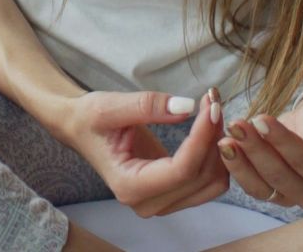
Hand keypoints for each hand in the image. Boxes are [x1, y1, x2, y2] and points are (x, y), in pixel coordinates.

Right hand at [50, 86, 229, 216]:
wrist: (82, 128)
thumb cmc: (91, 119)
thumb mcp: (111, 106)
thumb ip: (148, 106)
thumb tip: (187, 107)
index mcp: (129, 186)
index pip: (182, 170)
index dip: (202, 137)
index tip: (211, 105)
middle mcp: (147, 203)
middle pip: (201, 178)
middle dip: (214, 137)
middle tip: (213, 100)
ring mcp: (162, 202)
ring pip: (211, 182)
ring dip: (219, 147)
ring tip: (212, 110)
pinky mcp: (173, 193)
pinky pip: (208, 180)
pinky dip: (216, 154)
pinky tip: (210, 127)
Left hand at [217, 88, 302, 210]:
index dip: (282, 142)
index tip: (261, 119)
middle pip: (280, 177)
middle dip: (255, 150)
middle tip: (236, 125)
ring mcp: (291, 196)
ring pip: (261, 187)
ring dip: (240, 163)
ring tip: (225, 138)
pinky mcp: (273, 190)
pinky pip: (251, 184)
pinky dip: (236, 166)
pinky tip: (224, 144)